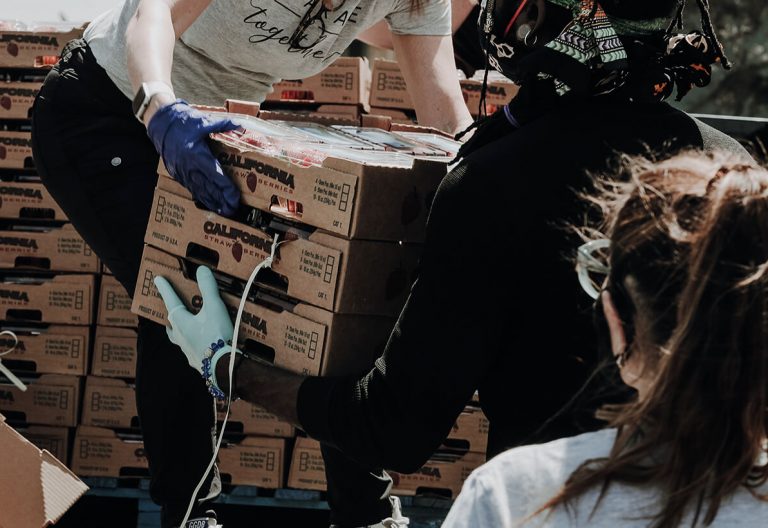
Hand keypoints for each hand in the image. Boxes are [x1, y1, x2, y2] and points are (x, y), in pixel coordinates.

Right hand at [147, 100, 240, 215]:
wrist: (160, 124)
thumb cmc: (182, 122)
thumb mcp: (204, 121)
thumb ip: (223, 125)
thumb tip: (240, 126)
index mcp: (197, 155)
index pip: (216, 176)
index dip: (226, 189)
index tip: (235, 198)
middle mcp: (189, 167)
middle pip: (209, 188)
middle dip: (222, 201)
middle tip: (233, 210)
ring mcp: (182, 172)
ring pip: (199, 191)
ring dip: (212, 203)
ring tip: (223, 211)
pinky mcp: (177, 174)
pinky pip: (191, 188)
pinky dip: (201, 197)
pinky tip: (209, 203)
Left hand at [153, 266, 233, 371]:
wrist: (222, 366)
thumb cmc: (217, 335)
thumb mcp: (215, 307)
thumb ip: (208, 288)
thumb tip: (202, 269)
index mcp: (181, 321)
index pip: (171, 301)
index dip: (165, 289)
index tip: (157, 279)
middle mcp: (179, 336)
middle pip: (171, 323)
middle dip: (171, 315)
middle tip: (173, 308)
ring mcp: (186, 350)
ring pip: (178, 338)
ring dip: (180, 331)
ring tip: (187, 327)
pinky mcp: (196, 361)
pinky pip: (191, 349)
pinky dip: (194, 344)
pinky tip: (202, 344)